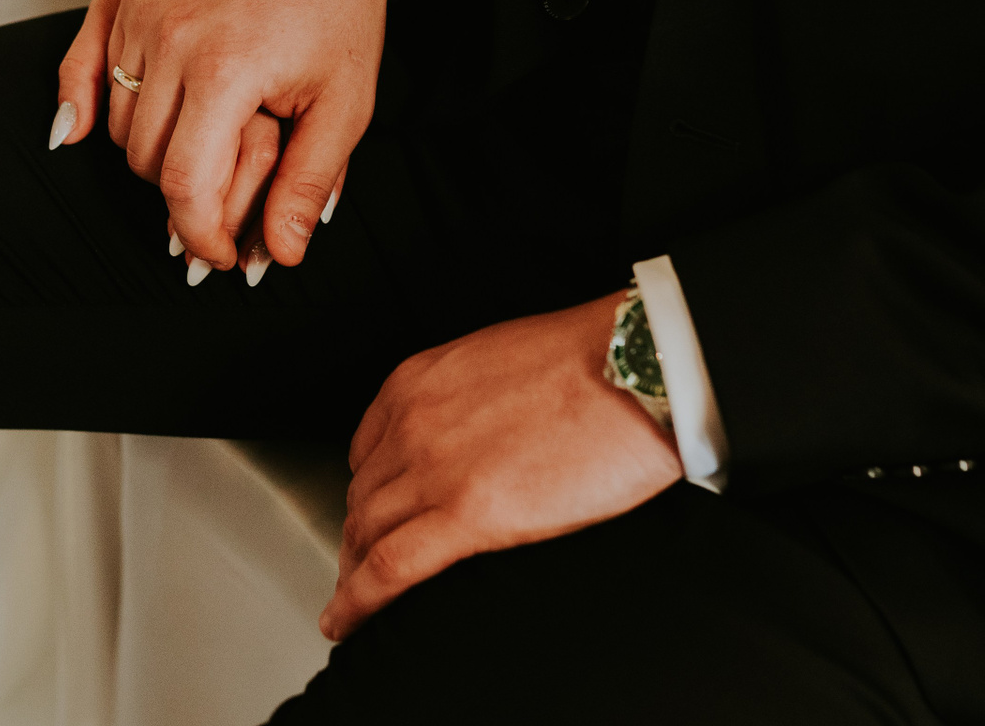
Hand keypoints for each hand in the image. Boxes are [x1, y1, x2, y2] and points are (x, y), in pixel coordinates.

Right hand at [54, 0, 395, 271]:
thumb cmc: (337, 9)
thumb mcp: (344, 104)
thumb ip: (307, 183)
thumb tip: (277, 254)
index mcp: (227, 68)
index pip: (186, 182)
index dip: (199, 233)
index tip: (219, 254)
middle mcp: (172, 37)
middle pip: (148, 159)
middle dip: (184, 193)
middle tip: (224, 199)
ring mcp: (142, 11)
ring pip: (121, 123)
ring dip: (153, 150)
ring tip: (201, 147)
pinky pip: (83, 63)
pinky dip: (81, 102)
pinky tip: (78, 133)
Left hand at [321, 292, 683, 640]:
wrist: (635, 368)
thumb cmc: (594, 361)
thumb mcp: (499, 363)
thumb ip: (467, 400)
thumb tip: (475, 435)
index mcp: (417, 383)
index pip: (365, 453)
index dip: (365, 495)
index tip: (368, 518)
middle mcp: (411, 423)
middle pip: (362, 497)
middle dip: (356, 540)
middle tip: (360, 572)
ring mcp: (432, 468)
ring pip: (366, 533)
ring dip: (354, 574)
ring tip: (354, 606)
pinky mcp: (466, 514)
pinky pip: (390, 567)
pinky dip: (359, 602)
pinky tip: (349, 623)